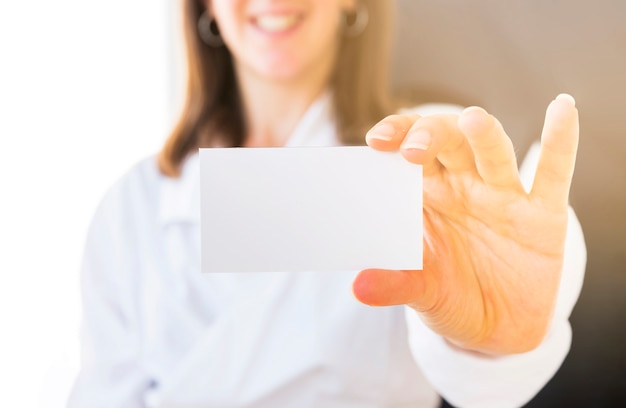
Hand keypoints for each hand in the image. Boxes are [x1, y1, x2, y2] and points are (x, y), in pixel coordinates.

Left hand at [352, 94, 578, 354]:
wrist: (500, 328)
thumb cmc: (452, 296)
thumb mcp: (423, 292)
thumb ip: (396, 283)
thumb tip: (360, 288)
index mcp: (428, 196)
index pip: (408, 151)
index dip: (396, 137)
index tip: (376, 140)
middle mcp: (464, 187)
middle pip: (448, 142)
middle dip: (430, 136)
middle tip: (412, 148)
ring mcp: (503, 197)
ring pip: (494, 152)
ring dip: (483, 135)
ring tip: (472, 120)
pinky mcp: (543, 215)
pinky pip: (554, 172)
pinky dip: (560, 141)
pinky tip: (562, 109)